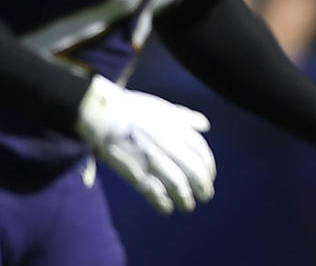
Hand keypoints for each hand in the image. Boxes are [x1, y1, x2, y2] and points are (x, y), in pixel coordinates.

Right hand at [75, 74, 215, 214]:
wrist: (106, 114)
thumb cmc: (133, 109)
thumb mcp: (164, 108)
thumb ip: (186, 118)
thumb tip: (204, 125)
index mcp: (179, 129)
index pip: (202, 153)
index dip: (208, 167)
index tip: (209, 176)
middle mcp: (171, 146)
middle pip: (195, 172)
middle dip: (203, 186)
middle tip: (205, 196)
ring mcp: (155, 161)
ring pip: (178, 186)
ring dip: (186, 199)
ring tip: (188, 206)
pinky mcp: (137, 173)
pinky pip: (155, 193)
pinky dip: (163, 203)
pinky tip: (167, 208)